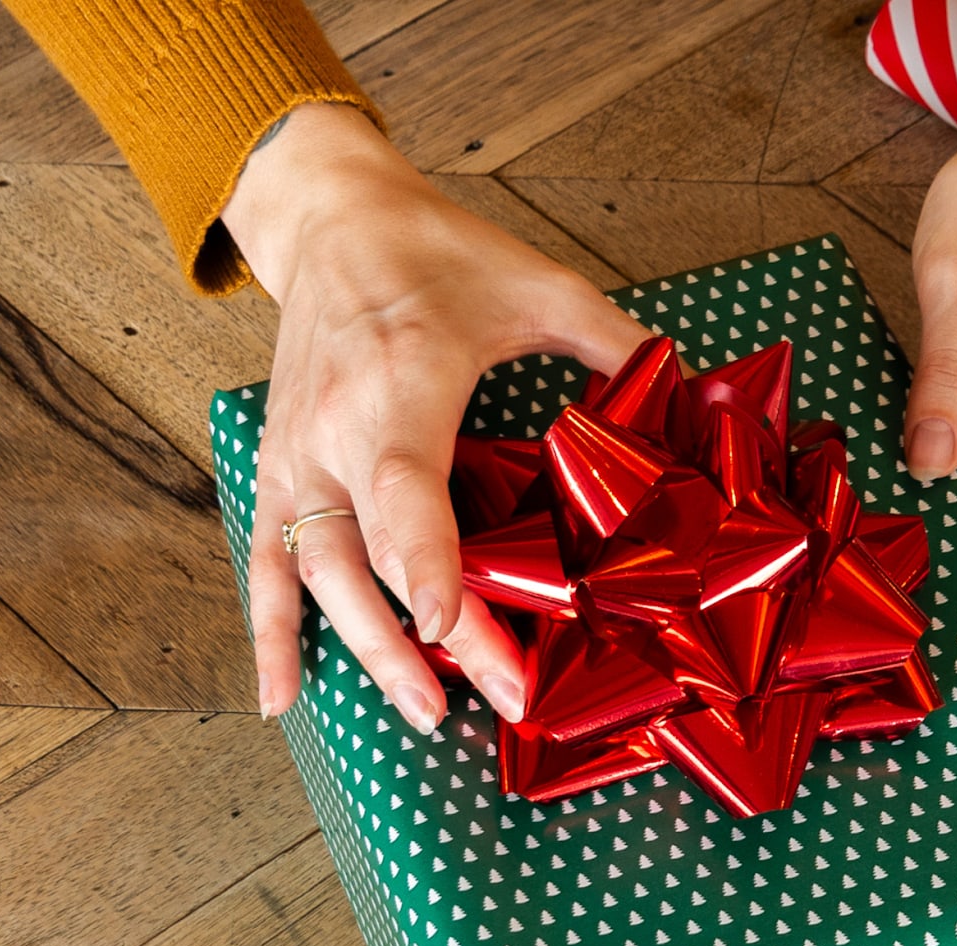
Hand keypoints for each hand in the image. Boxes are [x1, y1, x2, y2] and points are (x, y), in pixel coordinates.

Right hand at [223, 104, 653, 727]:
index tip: (447, 623)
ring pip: (317, 575)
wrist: (331, 218)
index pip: (404, 487)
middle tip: (500, 702)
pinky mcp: (277, 470)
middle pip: (371, 554)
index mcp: (403, 380)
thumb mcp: (540, 284)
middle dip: (432, 639)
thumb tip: (693, 400)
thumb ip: (616, 345)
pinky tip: (281, 702)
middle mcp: (336, 428)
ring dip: (367, 653)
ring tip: (426, 716)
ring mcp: (296, 456)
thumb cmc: (437, 252)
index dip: (424, 560)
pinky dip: (270, 638)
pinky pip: (263, 565)